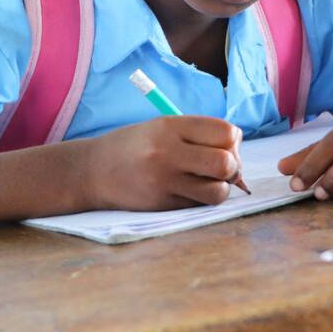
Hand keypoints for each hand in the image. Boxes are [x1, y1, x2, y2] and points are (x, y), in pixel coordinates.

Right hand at [83, 116, 243, 210]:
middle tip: (222, 168)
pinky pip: (199, 204)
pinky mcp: (162, 205)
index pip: (225, 132)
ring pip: (218, 191)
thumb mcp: (163, 127)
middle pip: (226, 163)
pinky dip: (202, 198)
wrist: (94, 170)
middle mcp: (167, 153)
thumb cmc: (137, 145)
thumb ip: (199, 134)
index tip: (223, 144)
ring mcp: (164, 182)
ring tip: (208, 181)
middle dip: (233, 167)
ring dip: (221, 187)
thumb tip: (238, 152)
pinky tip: (187, 190)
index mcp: (170, 126)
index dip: (232, 140)